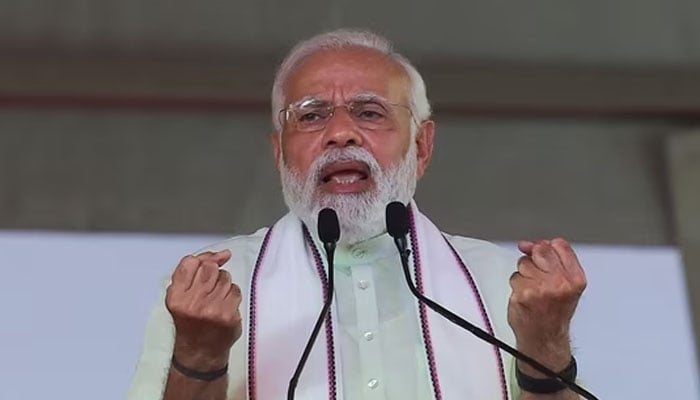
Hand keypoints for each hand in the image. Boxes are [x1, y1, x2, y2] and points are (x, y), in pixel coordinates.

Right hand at [165, 250, 241, 369]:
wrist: (198, 352)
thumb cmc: (190, 321)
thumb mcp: (181, 295)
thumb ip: (194, 270)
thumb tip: (223, 253)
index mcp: (176, 296)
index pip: (190, 262)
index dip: (202, 261)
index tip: (206, 268)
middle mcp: (192, 302)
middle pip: (210, 267)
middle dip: (213, 274)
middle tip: (210, 289)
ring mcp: (211, 309)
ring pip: (225, 278)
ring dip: (224, 286)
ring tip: (216, 300)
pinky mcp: (227, 316)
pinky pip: (236, 291)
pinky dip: (233, 296)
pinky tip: (225, 307)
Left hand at [508, 238, 586, 371]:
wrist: (545, 338)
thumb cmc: (555, 312)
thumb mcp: (567, 285)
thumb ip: (555, 260)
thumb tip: (529, 244)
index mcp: (575, 278)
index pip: (559, 245)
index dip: (548, 248)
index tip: (544, 258)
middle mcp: (559, 283)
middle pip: (540, 250)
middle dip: (535, 260)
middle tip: (539, 277)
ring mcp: (540, 289)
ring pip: (524, 263)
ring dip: (525, 274)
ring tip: (534, 290)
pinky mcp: (523, 295)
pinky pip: (514, 278)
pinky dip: (517, 286)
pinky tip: (526, 297)